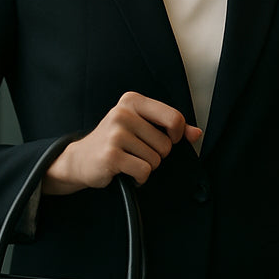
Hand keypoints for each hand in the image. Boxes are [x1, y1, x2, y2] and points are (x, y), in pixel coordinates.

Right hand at [42, 91, 200, 194]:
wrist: (81, 159)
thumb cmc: (116, 141)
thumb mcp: (142, 127)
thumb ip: (170, 127)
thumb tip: (197, 133)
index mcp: (132, 100)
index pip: (174, 117)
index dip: (178, 135)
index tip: (169, 140)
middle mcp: (122, 113)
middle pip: (166, 144)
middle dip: (157, 155)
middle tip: (137, 153)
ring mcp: (116, 134)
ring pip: (156, 159)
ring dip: (146, 166)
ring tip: (129, 161)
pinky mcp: (111, 155)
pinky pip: (144, 171)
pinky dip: (140, 178)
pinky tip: (126, 172)